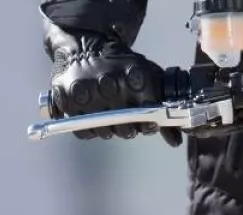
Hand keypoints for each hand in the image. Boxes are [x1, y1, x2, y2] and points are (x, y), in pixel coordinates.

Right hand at [43, 24, 181, 146]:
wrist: (83, 45)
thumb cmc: (119, 63)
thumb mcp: (147, 75)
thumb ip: (164, 106)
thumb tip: (176, 141)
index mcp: (133, 77)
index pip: (148, 116)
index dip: (149, 122)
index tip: (147, 119)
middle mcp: (109, 85)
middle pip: (126, 129)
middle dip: (129, 127)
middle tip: (125, 115)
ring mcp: (86, 94)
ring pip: (105, 132)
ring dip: (109, 129)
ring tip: (108, 113)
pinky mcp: (66, 101)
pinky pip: (83, 132)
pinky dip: (90, 130)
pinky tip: (93, 116)